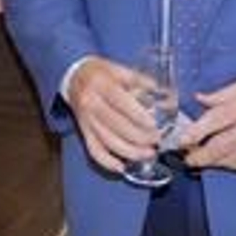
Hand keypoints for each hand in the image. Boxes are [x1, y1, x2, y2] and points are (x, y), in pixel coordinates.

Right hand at [66, 57, 163, 172]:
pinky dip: (107, 162)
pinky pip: (94, 150)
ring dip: (130, 152)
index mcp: (101, 85)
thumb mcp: (119, 68)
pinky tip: (122, 166)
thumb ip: (140, 80)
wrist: (74, 77)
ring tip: (148, 154)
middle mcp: (91, 103)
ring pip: (108, 141)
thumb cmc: (100, 73)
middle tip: (156, 141)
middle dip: (140, 137)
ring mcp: (86, 120)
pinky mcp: (84, 131)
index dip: (139, 116)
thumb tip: (161, 93)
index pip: (121, 103)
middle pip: (116, 126)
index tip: (155, 125)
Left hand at [181, 69, 235, 170]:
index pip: (214, 122)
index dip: (195, 133)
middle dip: (199, 155)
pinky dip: (230, 165)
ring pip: (231, 158)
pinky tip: (221, 162)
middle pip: (220, 146)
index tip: (181, 140)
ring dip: (212, 162)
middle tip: (186, 156)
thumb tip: (199, 99)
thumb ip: (221, 94)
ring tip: (198, 160)